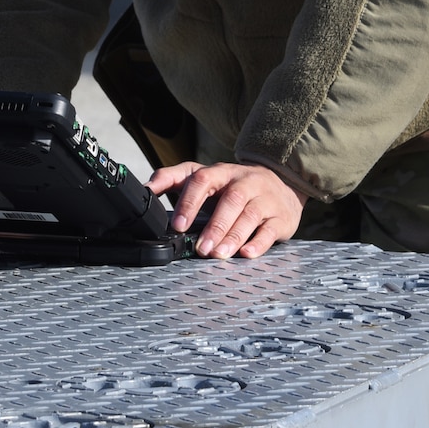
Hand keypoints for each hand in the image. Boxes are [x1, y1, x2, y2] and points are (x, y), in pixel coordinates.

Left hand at [146, 161, 306, 258]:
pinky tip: (246, 254)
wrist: (282, 184)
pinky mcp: (281, 217)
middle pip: (230, 200)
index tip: (177, 225)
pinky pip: (270, 230)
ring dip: (232, 236)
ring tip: (217, 255)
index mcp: (221, 172)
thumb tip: (146, 189)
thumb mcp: (206, 177)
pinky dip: (258, 243)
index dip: (189, 202)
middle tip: (200, 248)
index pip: (203, 180)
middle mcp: (244, 182)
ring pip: (250, 215)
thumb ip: (174, 179)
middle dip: (214, 225)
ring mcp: (265, 198)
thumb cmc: (236, 185)